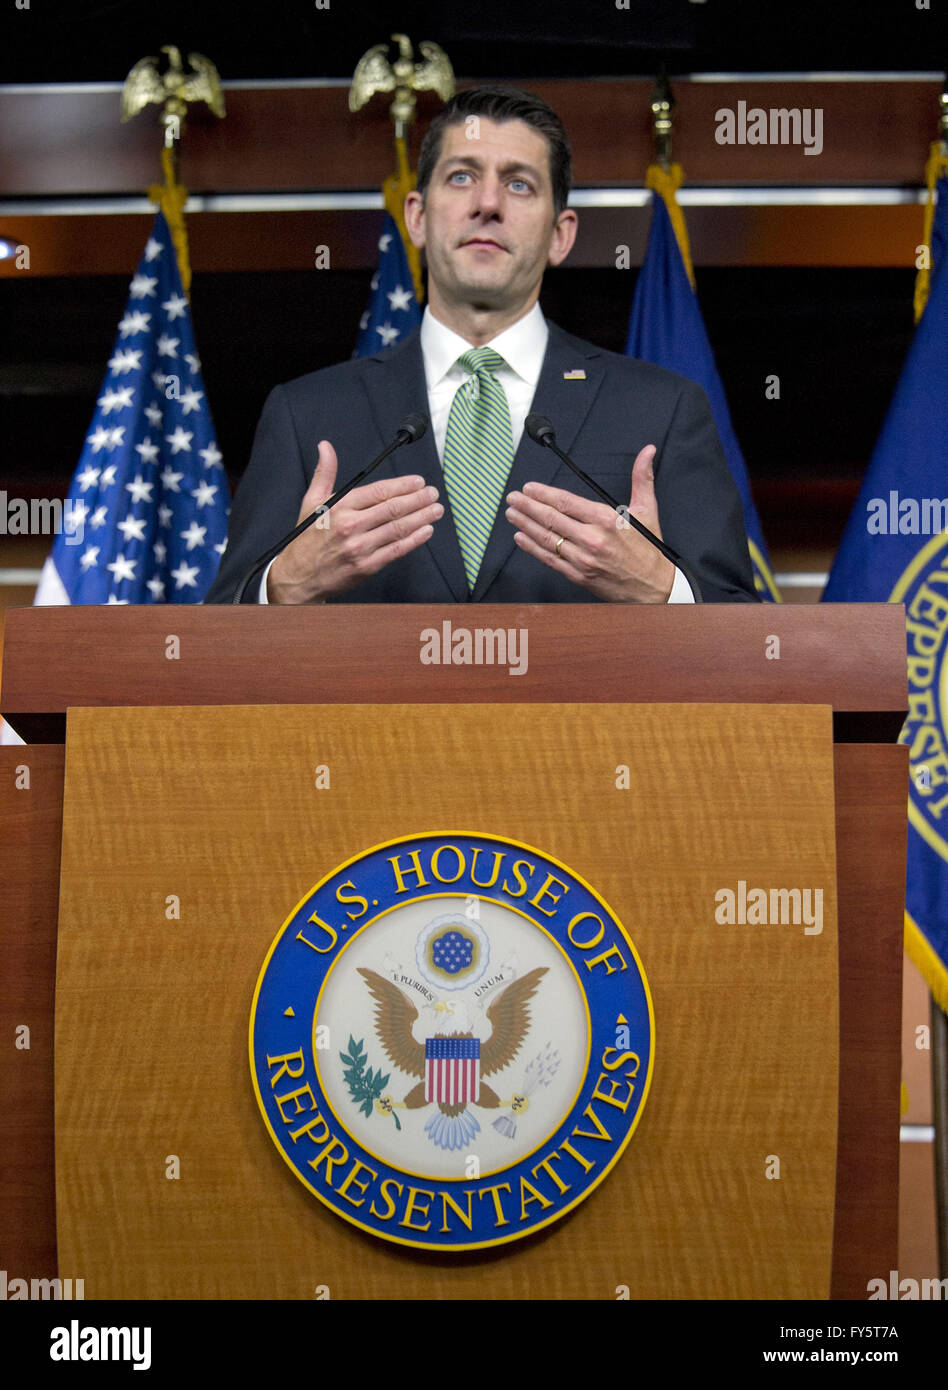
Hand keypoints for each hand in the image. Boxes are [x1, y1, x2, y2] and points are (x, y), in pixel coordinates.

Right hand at [267, 440, 442, 602]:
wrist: (299, 576)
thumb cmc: (307, 539)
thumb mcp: (312, 501)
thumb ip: (325, 473)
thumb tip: (325, 447)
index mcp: (340, 507)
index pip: (378, 491)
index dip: (402, 485)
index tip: (418, 482)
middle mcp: (351, 526)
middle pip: (393, 508)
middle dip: (418, 499)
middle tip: (433, 494)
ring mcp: (360, 547)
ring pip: (398, 528)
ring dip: (421, 517)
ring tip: (436, 510)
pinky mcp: (367, 566)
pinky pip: (396, 550)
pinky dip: (414, 540)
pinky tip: (426, 531)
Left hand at [505, 444, 674, 603]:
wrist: (654, 589)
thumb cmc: (649, 550)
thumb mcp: (647, 510)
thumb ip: (642, 478)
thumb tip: (647, 451)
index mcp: (606, 520)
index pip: (566, 503)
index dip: (544, 494)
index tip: (529, 488)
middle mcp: (592, 539)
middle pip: (551, 519)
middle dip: (528, 507)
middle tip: (512, 498)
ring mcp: (583, 560)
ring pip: (547, 539)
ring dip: (526, 525)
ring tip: (512, 514)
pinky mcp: (578, 576)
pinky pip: (550, 560)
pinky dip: (533, 548)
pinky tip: (521, 538)